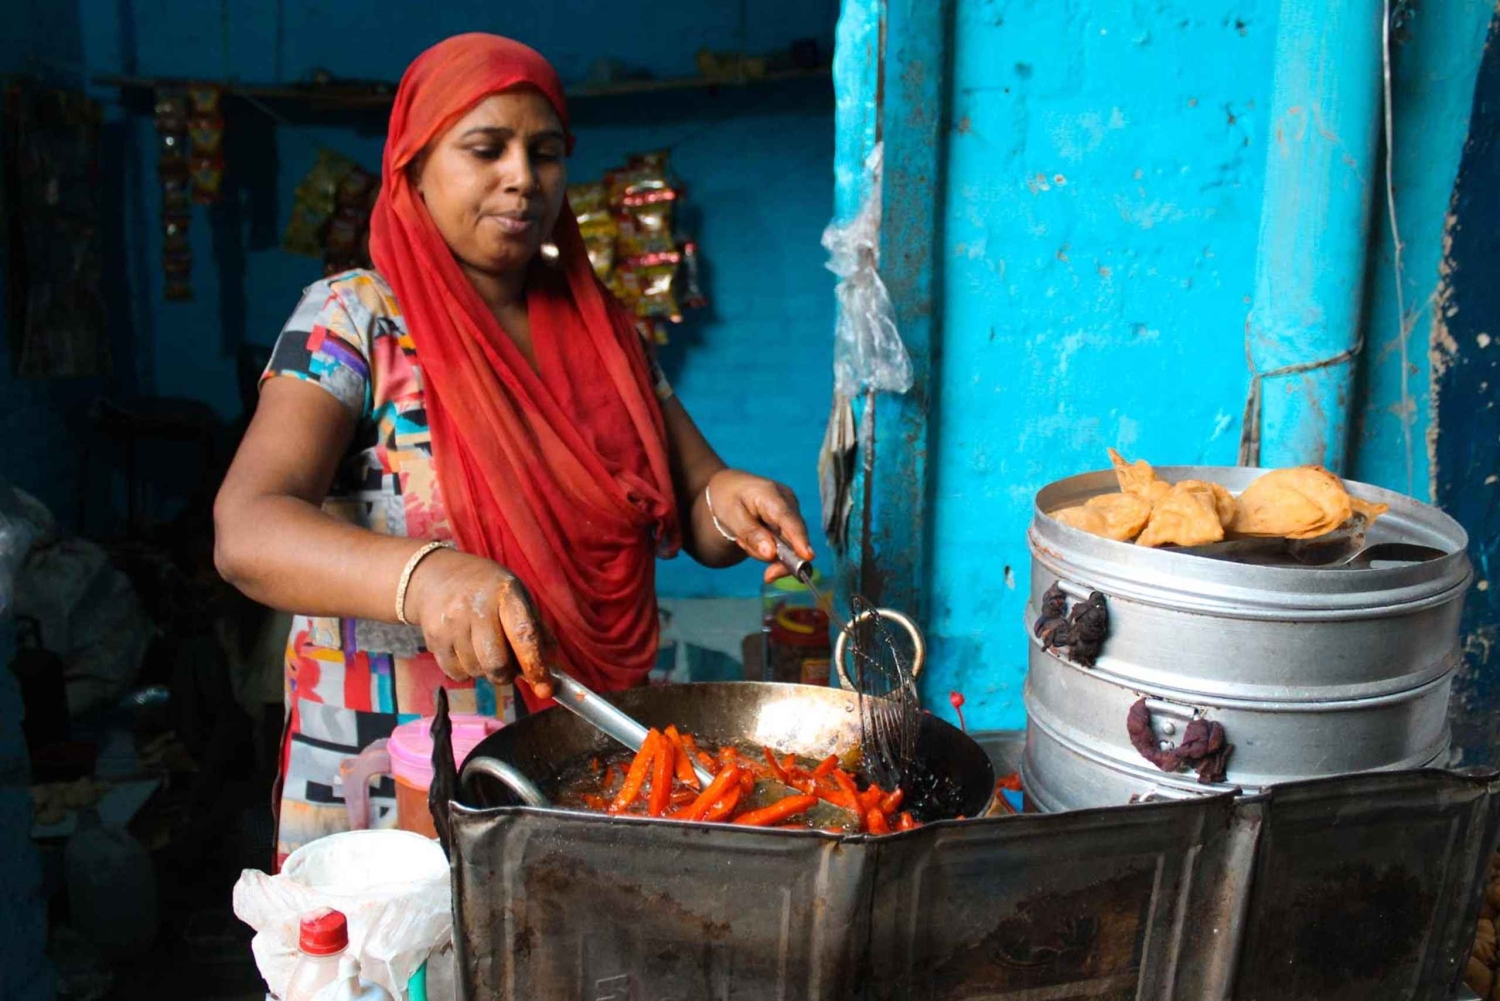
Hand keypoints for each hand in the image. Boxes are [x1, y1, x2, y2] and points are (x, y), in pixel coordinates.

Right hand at [403, 548, 555, 699]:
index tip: (545, 689)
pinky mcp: (433, 639)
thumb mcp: (517, 595)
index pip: (524, 636)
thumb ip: (536, 628)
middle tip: (508, 666)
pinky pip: (457, 674)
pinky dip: (467, 671)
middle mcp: (476, 608)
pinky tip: (466, 650)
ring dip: (486, 671)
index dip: (536, 666)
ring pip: (476, 672)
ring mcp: (451, 624)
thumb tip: (551, 664)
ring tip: (483, 648)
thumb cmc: (487, 589)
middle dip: (507, 675)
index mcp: (506, 594)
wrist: (436, 575)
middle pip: (496, 664)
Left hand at [705, 469, 814, 581]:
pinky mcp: (791, 522)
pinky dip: (769, 549)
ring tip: (744, 540)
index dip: (799, 539)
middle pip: (793, 537)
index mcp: (770, 494)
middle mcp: (788, 502)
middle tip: (765, 574)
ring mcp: (792, 512)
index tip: (807, 557)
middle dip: (776, 557)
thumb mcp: (730, 516)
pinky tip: (752, 540)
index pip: (787, 518)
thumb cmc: (728, 497)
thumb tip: (771, 553)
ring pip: (789, 545)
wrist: (730, 486)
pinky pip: (786, 545)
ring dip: (766, 552)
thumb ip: (750, 534)